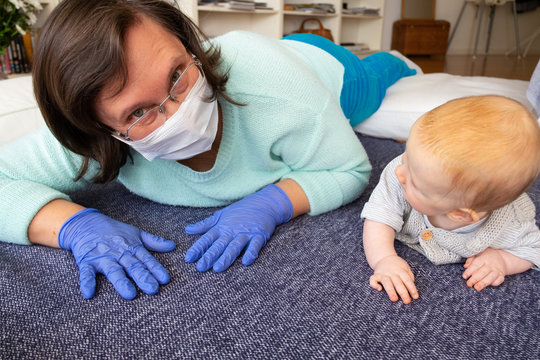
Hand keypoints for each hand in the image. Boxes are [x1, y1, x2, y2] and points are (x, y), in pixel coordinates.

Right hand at [59, 208, 175, 299]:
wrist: (85, 223)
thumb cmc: (114, 231)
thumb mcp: (135, 233)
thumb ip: (154, 242)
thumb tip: (173, 246)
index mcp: (132, 248)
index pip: (146, 259)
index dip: (156, 269)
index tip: (165, 280)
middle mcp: (119, 253)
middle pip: (132, 266)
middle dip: (143, 277)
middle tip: (153, 289)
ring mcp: (103, 258)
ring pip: (113, 271)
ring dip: (121, 282)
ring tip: (130, 294)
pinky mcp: (86, 261)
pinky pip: (86, 273)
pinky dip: (86, 282)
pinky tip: (89, 293)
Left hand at [184, 184, 292, 271]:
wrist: (264, 203)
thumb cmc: (241, 210)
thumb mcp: (221, 215)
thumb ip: (205, 224)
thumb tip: (187, 230)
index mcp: (221, 227)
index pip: (207, 238)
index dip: (198, 248)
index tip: (188, 258)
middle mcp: (232, 231)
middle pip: (219, 245)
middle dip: (209, 256)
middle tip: (200, 268)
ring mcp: (246, 233)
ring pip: (234, 247)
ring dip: (226, 257)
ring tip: (218, 268)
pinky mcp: (259, 235)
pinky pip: (255, 245)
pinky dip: (251, 253)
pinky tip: (246, 262)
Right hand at [370, 255, 418, 303]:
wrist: (384, 257)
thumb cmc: (397, 266)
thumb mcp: (406, 268)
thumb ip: (409, 277)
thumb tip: (411, 288)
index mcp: (400, 270)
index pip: (407, 280)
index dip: (412, 289)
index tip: (415, 297)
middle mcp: (392, 272)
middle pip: (398, 282)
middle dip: (403, 292)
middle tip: (407, 301)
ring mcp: (383, 273)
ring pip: (386, 281)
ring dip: (390, 290)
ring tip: (394, 299)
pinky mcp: (376, 275)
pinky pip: (373, 280)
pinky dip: (374, 284)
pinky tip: (379, 289)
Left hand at [463, 248, 506, 290]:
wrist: (501, 257)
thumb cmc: (486, 256)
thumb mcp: (477, 254)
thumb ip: (470, 260)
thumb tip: (466, 266)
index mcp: (483, 258)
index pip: (476, 264)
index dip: (469, 271)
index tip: (464, 277)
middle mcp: (491, 264)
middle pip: (483, 272)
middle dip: (475, 279)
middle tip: (469, 284)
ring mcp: (497, 270)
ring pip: (491, 277)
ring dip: (483, 283)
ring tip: (477, 288)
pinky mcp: (502, 275)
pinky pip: (499, 280)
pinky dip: (493, 284)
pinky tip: (487, 286)